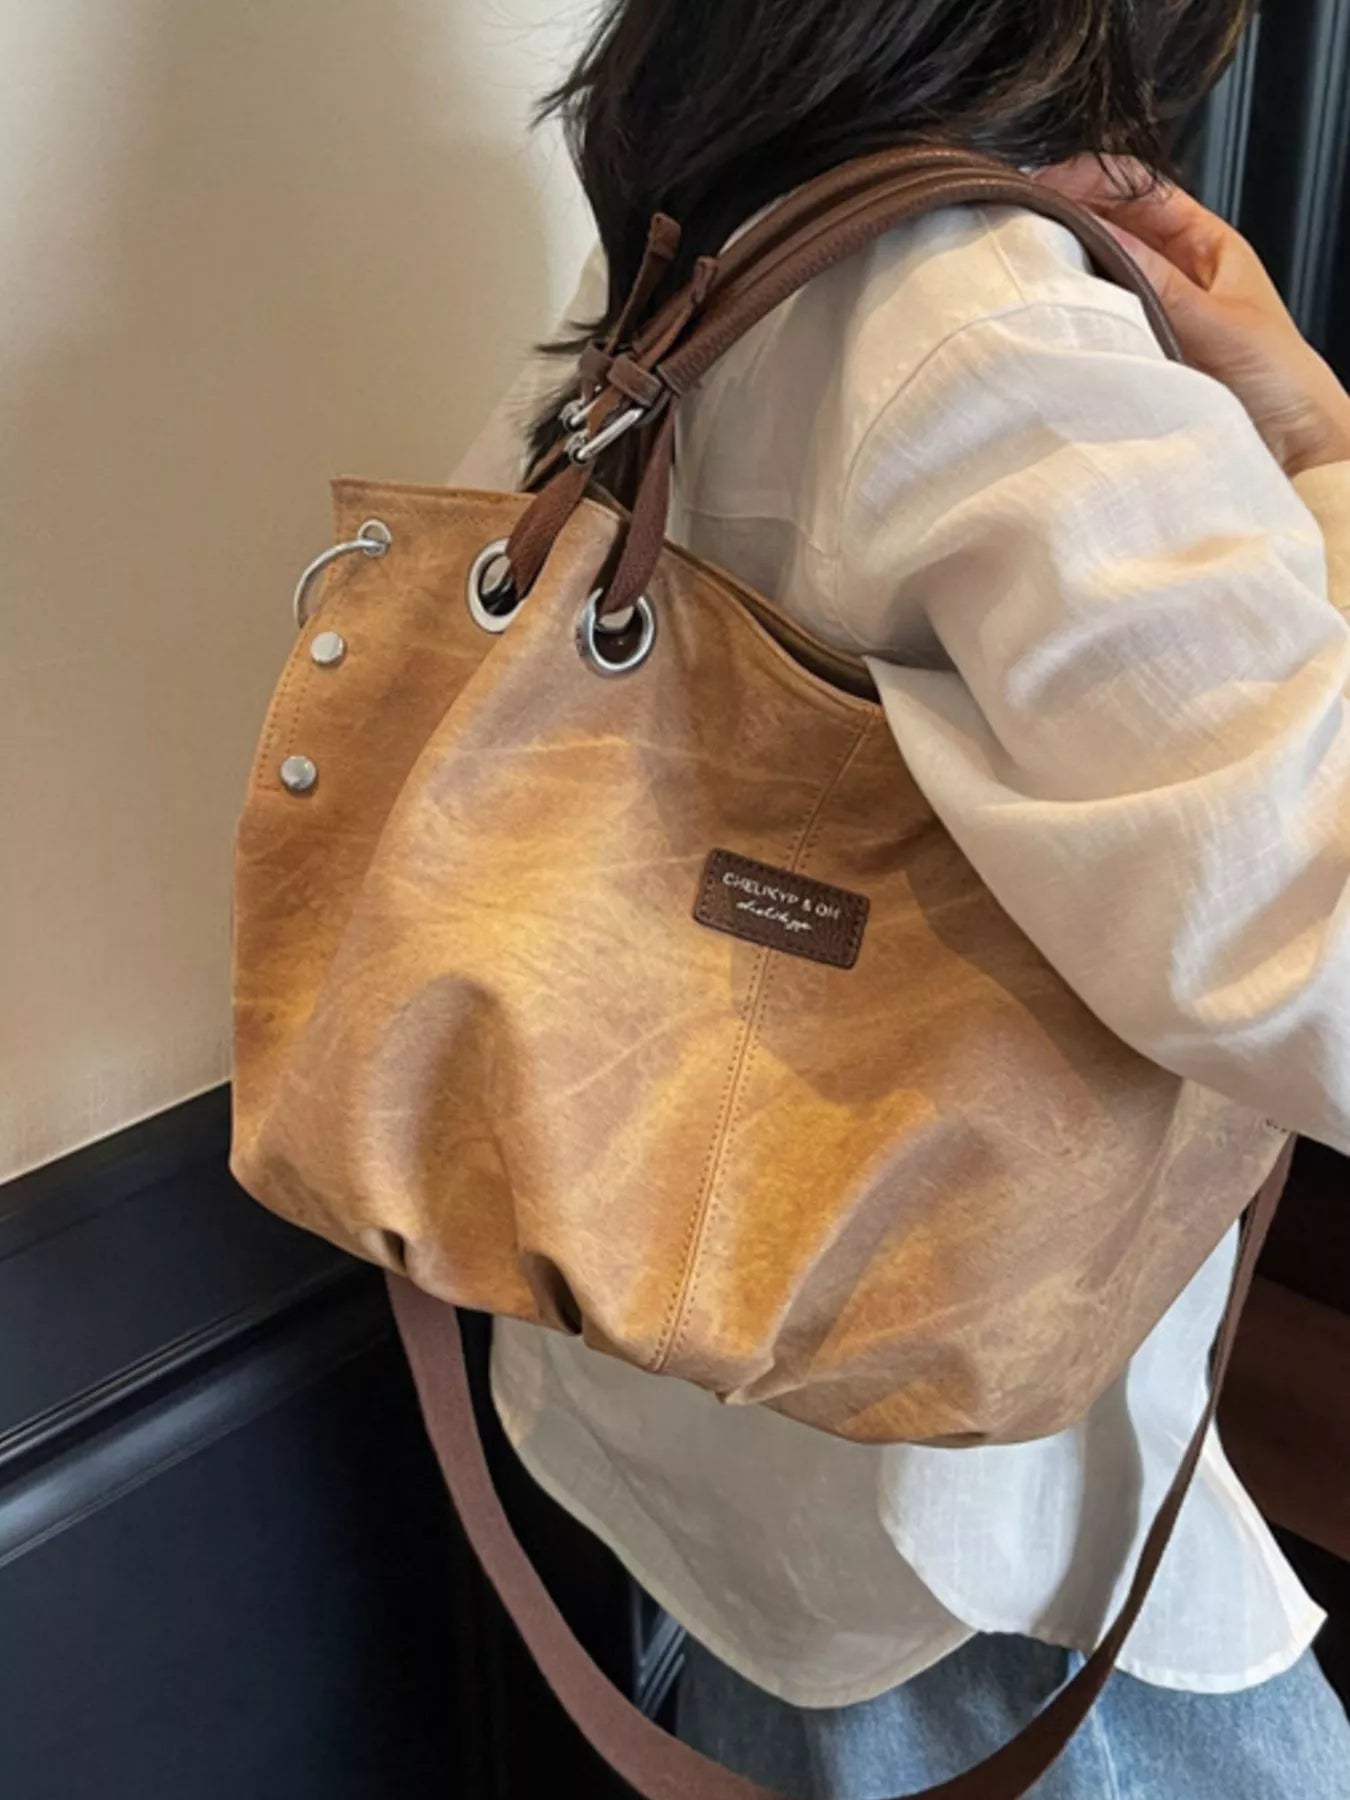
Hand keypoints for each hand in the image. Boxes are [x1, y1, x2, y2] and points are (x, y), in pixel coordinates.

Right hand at [1038, 157, 1349, 476]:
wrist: (1289, 442)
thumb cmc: (1278, 376)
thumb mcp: (1216, 320)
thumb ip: (1159, 282)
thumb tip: (1104, 235)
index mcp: (1205, 243)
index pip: (1140, 189)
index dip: (1094, 177)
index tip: (1051, 183)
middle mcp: (1176, 269)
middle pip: (1111, 222)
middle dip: (1069, 213)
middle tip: (1024, 217)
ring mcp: (1154, 307)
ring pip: (1100, 268)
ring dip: (1068, 262)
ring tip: (1030, 259)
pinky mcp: (1138, 346)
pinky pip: (1099, 316)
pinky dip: (1074, 309)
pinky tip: (1051, 308)